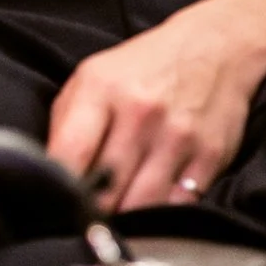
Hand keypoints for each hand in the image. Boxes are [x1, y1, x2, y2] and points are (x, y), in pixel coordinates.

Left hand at [46, 0, 265, 212]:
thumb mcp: (92, 78)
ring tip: (118, 216)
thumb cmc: (143, 68)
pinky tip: (152, 208)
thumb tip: (50, 179)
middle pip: (105, 192)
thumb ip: (65, 125)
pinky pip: (178, 208)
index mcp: (102, 89)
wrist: (215, 44)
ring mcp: (178, 135)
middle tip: (87, 220)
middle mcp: (141, 112)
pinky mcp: (210, 156)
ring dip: (126, 221)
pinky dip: (161, 218)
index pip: (68, 156)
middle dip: (92, 214)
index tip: (57, 207)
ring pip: (142, 208)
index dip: (58, 192)